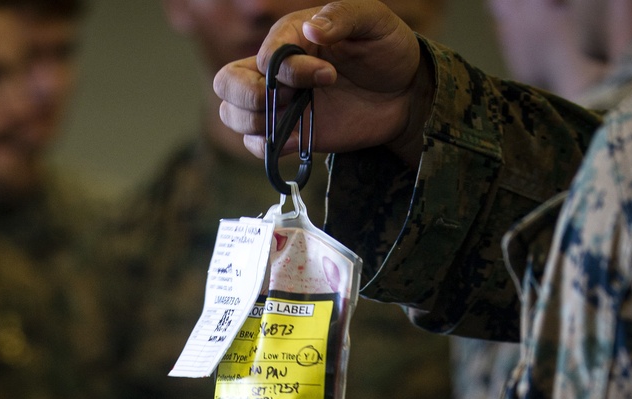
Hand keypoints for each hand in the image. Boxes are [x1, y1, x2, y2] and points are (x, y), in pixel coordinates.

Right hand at [213, 2, 432, 169]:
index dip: (288, 71)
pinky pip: (254, 145)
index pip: (265, 57)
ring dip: (255, 122)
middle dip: (250, 97)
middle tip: (292, 100)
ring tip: (297, 118)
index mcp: (290, 36)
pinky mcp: (288, 134)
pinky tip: (295, 140)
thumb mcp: (373, 20)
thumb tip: (311, 29)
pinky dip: (265, 148)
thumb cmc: (387, 48)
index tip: (329, 75)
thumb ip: (342, 16)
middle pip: (227, 83)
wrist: (404, 93)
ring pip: (232, 115)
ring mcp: (280, 104)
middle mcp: (276, 71)